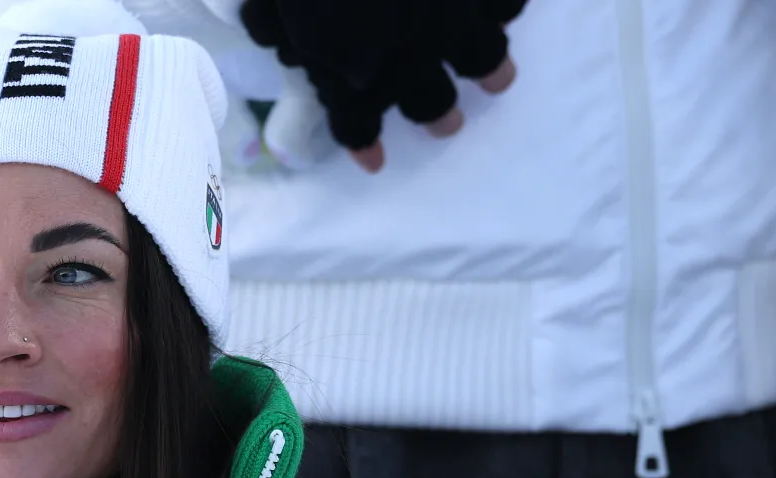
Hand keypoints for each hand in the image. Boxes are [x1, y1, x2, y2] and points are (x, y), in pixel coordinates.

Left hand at [238, 0, 524, 172]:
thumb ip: (271, 19)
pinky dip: (507, 9)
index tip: (373, 163)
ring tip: (497, 81)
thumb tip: (268, 34)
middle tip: (446, 126)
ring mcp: (450, 17)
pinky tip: (506, 11)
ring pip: (482, 59)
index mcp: (349, 60)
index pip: (356, 119)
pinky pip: (508, 5)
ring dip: (490, 73)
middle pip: (431, 103)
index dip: (363, 142)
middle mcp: (407, 53)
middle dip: (438, 118)